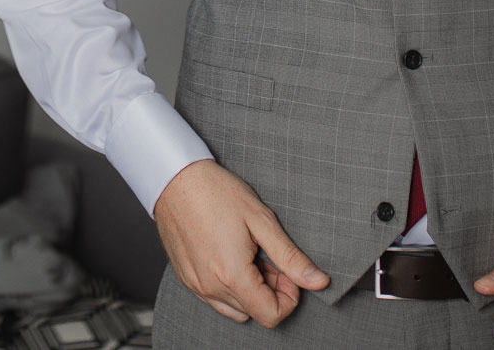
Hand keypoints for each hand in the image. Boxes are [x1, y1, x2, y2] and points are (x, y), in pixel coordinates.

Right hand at [153, 160, 329, 325]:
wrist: (175, 178)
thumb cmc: (217, 192)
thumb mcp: (261, 220)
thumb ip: (291, 257)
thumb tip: (318, 281)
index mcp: (232, 275)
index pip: (272, 315)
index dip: (289, 296)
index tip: (286, 270)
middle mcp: (210, 287)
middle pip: (254, 312)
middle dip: (270, 290)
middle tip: (267, 255)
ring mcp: (195, 285)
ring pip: (235, 310)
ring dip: (250, 290)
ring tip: (248, 255)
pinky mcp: (185, 279)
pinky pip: (215, 298)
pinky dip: (229, 286)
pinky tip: (229, 255)